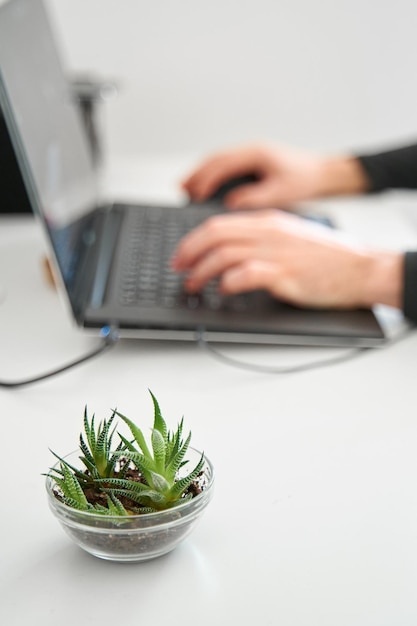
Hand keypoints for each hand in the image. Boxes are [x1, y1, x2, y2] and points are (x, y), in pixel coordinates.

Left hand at [172, 209, 402, 309]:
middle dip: (188, 252)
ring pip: (223, 254)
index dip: (193, 240)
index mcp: (268, 222)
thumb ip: (262, 240)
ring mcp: (276, 251)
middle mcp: (268, 232)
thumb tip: (231, 253)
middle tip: (178, 268)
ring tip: (193, 284)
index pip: (219, 224)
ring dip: (202, 271)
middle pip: (214, 235)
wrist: (360, 267)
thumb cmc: (328, 258)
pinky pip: (246, 273)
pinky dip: (228, 282)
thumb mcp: (291, 238)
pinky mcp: (284, 272)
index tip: (183, 255)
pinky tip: (223, 290)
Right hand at [181, 143, 369, 209]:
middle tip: (180, 191)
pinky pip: (225, 166)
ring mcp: (250, 154)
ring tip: (185, 189)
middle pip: (214, 159)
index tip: (194, 194)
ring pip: (217, 161)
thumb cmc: (306, 180)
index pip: (223, 164)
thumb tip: (232, 204)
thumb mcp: (282, 191)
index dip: (206, 179)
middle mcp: (251, 150)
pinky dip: (211, 175)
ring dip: (200, 174)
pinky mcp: (252, 161)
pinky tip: (204, 188)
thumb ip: (256, 197)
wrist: (324, 171)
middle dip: (196, 175)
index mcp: (256, 153)